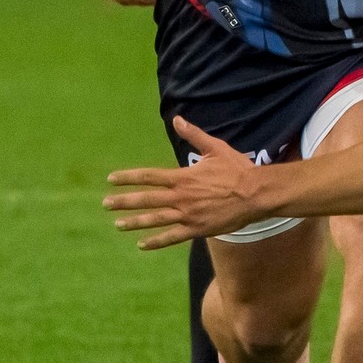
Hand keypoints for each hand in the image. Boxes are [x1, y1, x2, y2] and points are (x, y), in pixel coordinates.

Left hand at [106, 118, 272, 248]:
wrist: (256, 193)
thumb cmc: (237, 169)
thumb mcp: (215, 148)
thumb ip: (194, 135)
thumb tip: (177, 118)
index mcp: (183, 177)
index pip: (149, 176)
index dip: (128, 178)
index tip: (111, 180)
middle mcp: (181, 197)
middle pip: (146, 199)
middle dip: (124, 201)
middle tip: (106, 204)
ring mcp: (188, 215)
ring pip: (155, 219)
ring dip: (134, 222)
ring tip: (118, 224)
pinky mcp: (197, 229)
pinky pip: (172, 237)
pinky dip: (156, 241)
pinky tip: (142, 244)